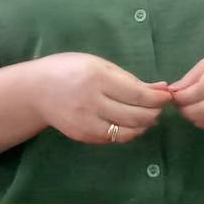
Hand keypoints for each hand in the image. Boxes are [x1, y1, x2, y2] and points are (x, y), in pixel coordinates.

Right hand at [32, 53, 171, 143]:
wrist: (35, 91)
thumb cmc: (70, 70)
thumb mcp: (100, 65)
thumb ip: (130, 79)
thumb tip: (161, 89)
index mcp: (97, 78)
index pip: (137, 95)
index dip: (157, 99)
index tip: (168, 96)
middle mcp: (91, 102)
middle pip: (135, 115)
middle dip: (153, 112)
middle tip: (159, 106)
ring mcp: (86, 122)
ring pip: (127, 131)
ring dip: (144, 125)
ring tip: (148, 115)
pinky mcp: (82, 136)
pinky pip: (113, 138)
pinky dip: (128, 132)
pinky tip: (131, 123)